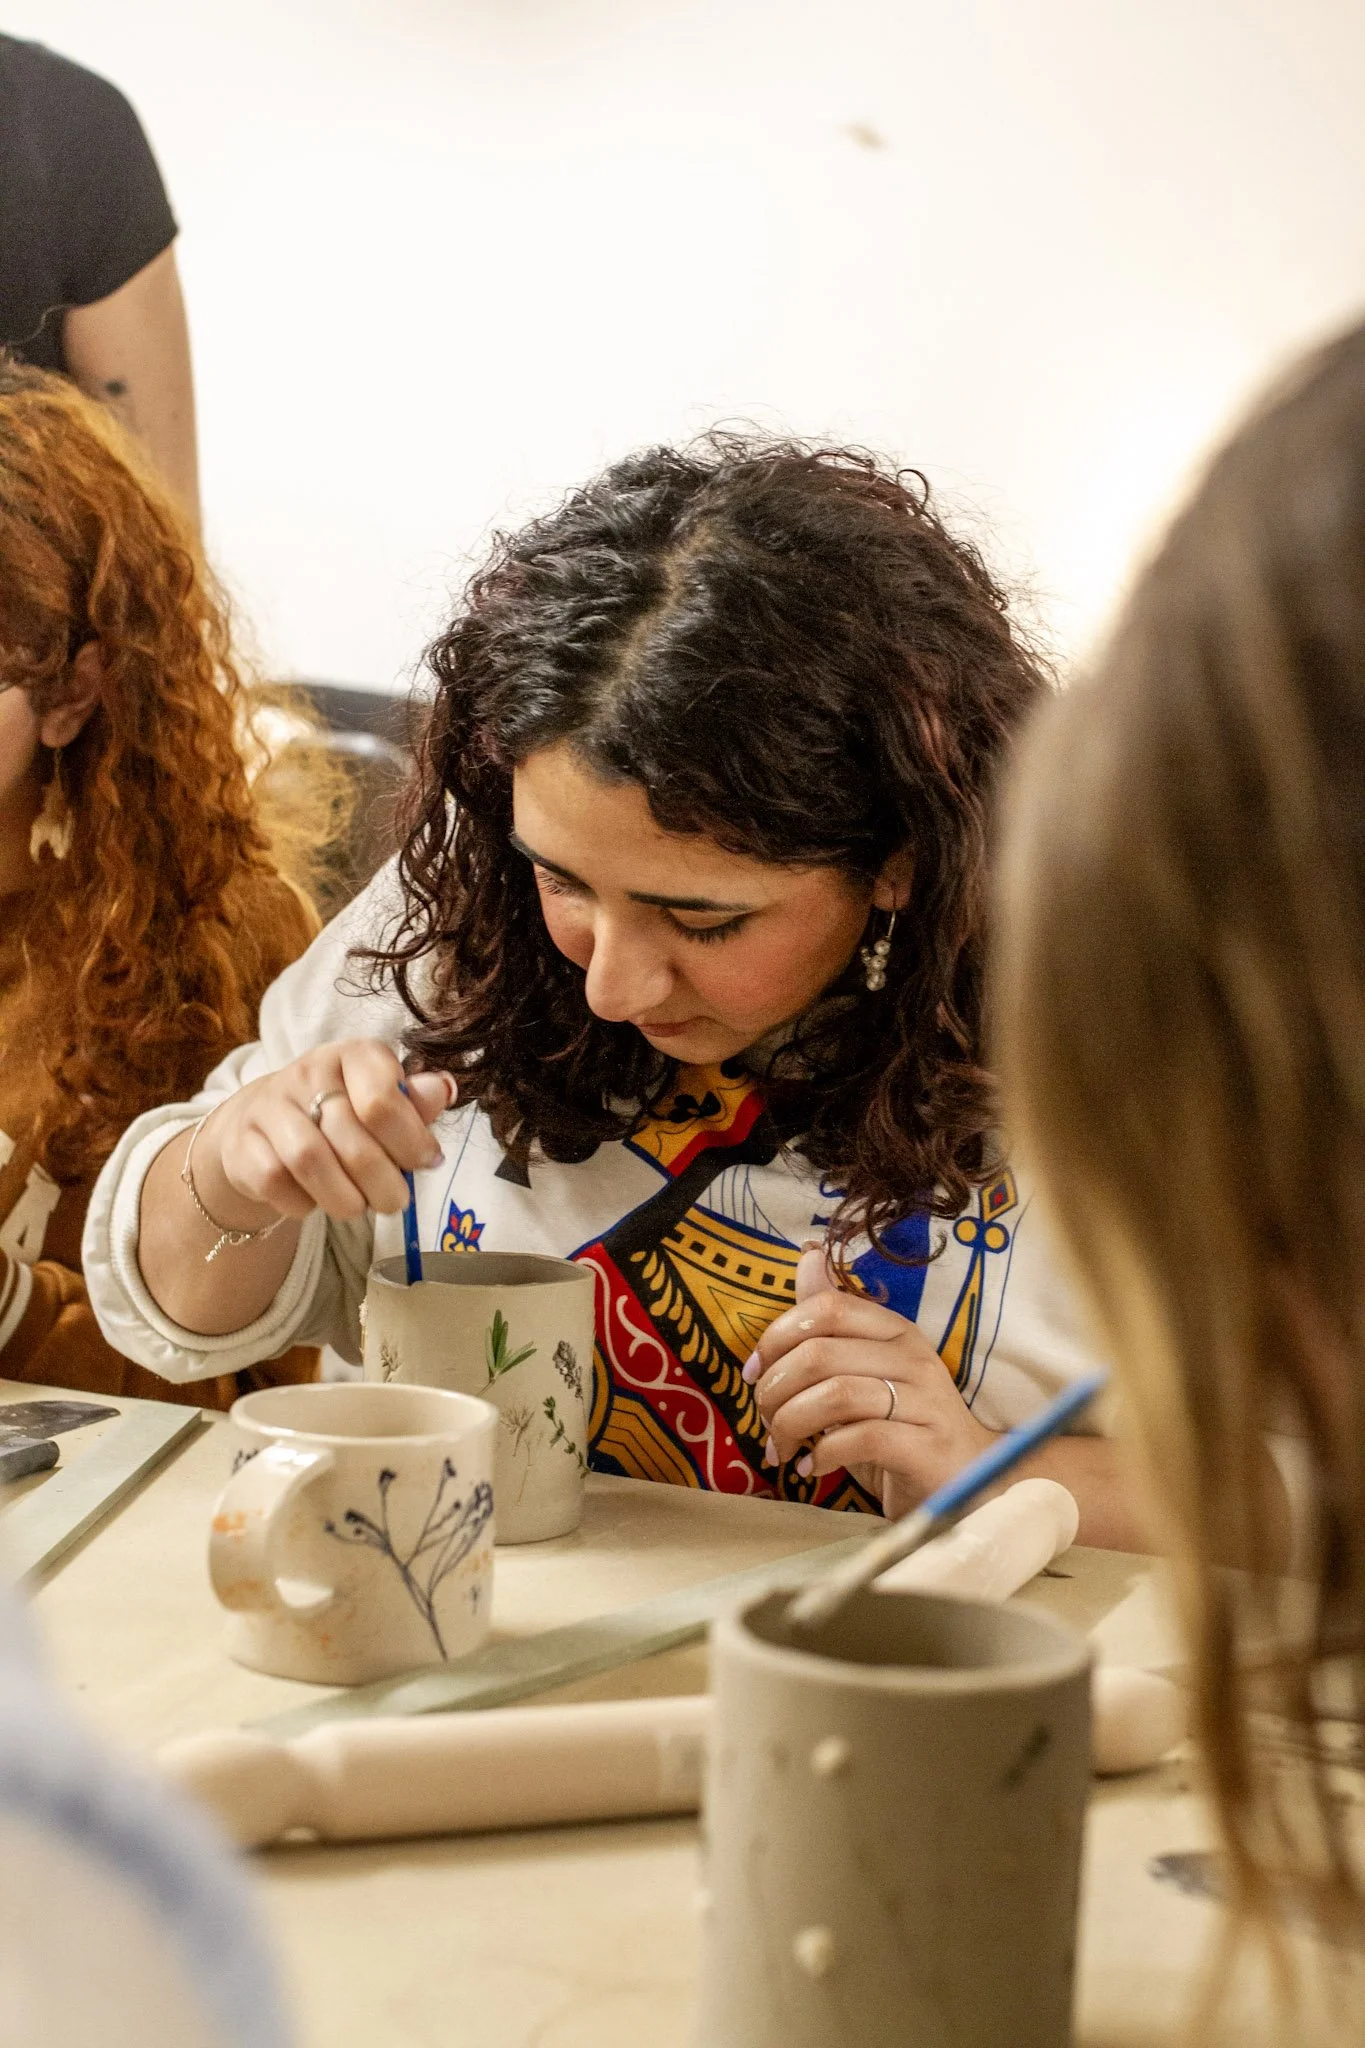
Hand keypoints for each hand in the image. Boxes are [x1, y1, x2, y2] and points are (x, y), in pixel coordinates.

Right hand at [194, 1040, 455, 1227]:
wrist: (265, 1124)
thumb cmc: (341, 1114)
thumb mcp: (384, 1101)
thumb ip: (416, 1102)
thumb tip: (445, 1089)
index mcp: (354, 1055)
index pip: (383, 1099)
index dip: (412, 1141)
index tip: (426, 1162)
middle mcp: (308, 1072)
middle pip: (352, 1140)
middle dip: (384, 1183)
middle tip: (396, 1201)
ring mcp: (270, 1106)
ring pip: (311, 1162)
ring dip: (345, 1198)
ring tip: (361, 1206)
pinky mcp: (241, 1142)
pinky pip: (275, 1182)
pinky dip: (302, 1204)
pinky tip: (315, 1201)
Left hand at [750, 1245, 997, 1516]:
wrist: (969, 1484)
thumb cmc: (902, 1427)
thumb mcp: (861, 1371)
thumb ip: (830, 1323)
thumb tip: (808, 1254)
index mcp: (895, 1330)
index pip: (826, 1308)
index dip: (777, 1337)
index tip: (754, 1372)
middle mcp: (914, 1358)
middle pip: (820, 1354)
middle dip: (775, 1389)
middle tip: (765, 1421)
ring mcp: (926, 1402)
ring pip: (836, 1395)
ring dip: (792, 1424)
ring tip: (782, 1447)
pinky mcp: (928, 1447)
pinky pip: (862, 1439)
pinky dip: (823, 1455)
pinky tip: (811, 1468)